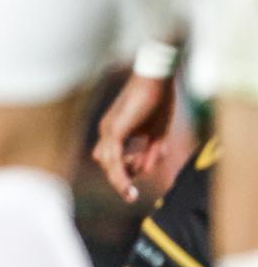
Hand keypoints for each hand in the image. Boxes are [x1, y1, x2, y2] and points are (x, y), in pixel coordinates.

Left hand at [92, 72, 178, 202]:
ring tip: (135, 185)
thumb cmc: (159, 100)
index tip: (143, 170)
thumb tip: (147, 171)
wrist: (157, 78)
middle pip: (108, 164)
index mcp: (115, 131)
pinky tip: (127, 188)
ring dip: (122, 178)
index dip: (128, 169)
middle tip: (140, 175)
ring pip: (109, 165)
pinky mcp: (114, 131)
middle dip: (125, 174)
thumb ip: (152, 153)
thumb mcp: (157, 132)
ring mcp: (107, 131)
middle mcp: (106, 131)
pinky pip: (113, 160)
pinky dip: (119, 176)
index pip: (113, 159)